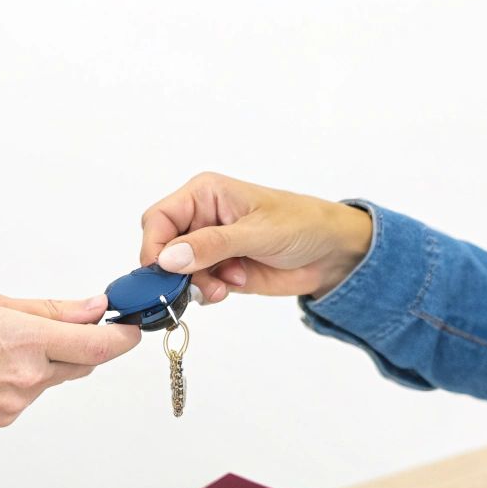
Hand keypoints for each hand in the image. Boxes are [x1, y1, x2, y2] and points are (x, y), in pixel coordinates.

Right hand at [0, 293, 140, 428]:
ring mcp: (16, 402)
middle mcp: (26, 377)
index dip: (124, 338)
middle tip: (68, 324)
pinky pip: (33, 394)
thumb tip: (94, 309)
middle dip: (84, 344)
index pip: (98, 346)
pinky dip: (27, 377)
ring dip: (50, 360)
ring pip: (56, 378)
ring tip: (5, 343)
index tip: (133, 327)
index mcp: (25, 340)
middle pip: (84, 363)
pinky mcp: (4, 418)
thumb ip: (50, 310)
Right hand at [139, 172, 374, 303]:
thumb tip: (170, 258)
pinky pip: (196, 286)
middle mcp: (201, 218)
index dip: (155, 247)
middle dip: (176, 271)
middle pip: (162, 249)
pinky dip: (208, 292)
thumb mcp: (256, 232)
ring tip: (225, 288)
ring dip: (196, 285)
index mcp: (204, 194)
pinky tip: (232, 286)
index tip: (164, 273)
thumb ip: (212, 245)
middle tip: (199, 286)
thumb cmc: (301, 225)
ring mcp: (209, 247)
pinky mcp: (220, 270)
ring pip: (177, 272)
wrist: (332, 254)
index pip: (159, 219)